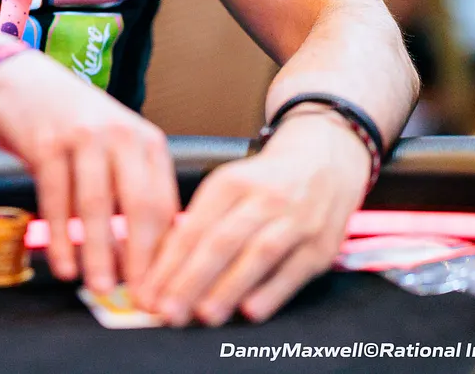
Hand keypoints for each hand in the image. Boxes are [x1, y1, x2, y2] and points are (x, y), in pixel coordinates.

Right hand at [0, 51, 177, 296]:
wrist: (20, 77)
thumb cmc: (70, 121)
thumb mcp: (112, 145)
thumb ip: (131, 188)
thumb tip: (146, 256)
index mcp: (146, 141)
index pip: (165, 204)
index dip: (164, 252)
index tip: (161, 287)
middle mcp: (121, 134)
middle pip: (139, 206)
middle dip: (140, 259)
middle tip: (138, 296)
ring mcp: (84, 136)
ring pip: (98, 206)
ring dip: (100, 254)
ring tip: (100, 288)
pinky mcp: (48, 142)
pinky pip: (57, 199)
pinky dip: (61, 238)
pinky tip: (63, 265)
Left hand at [136, 110, 367, 325]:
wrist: (325, 159)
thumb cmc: (264, 182)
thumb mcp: (227, 186)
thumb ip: (200, 223)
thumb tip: (163, 271)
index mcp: (231, 182)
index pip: (195, 226)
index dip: (170, 262)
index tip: (150, 291)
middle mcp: (264, 198)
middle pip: (223, 240)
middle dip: (192, 279)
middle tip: (169, 310)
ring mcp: (297, 221)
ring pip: (259, 254)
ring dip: (229, 287)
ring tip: (205, 315)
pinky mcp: (322, 245)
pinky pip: (295, 271)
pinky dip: (272, 292)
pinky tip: (250, 311)